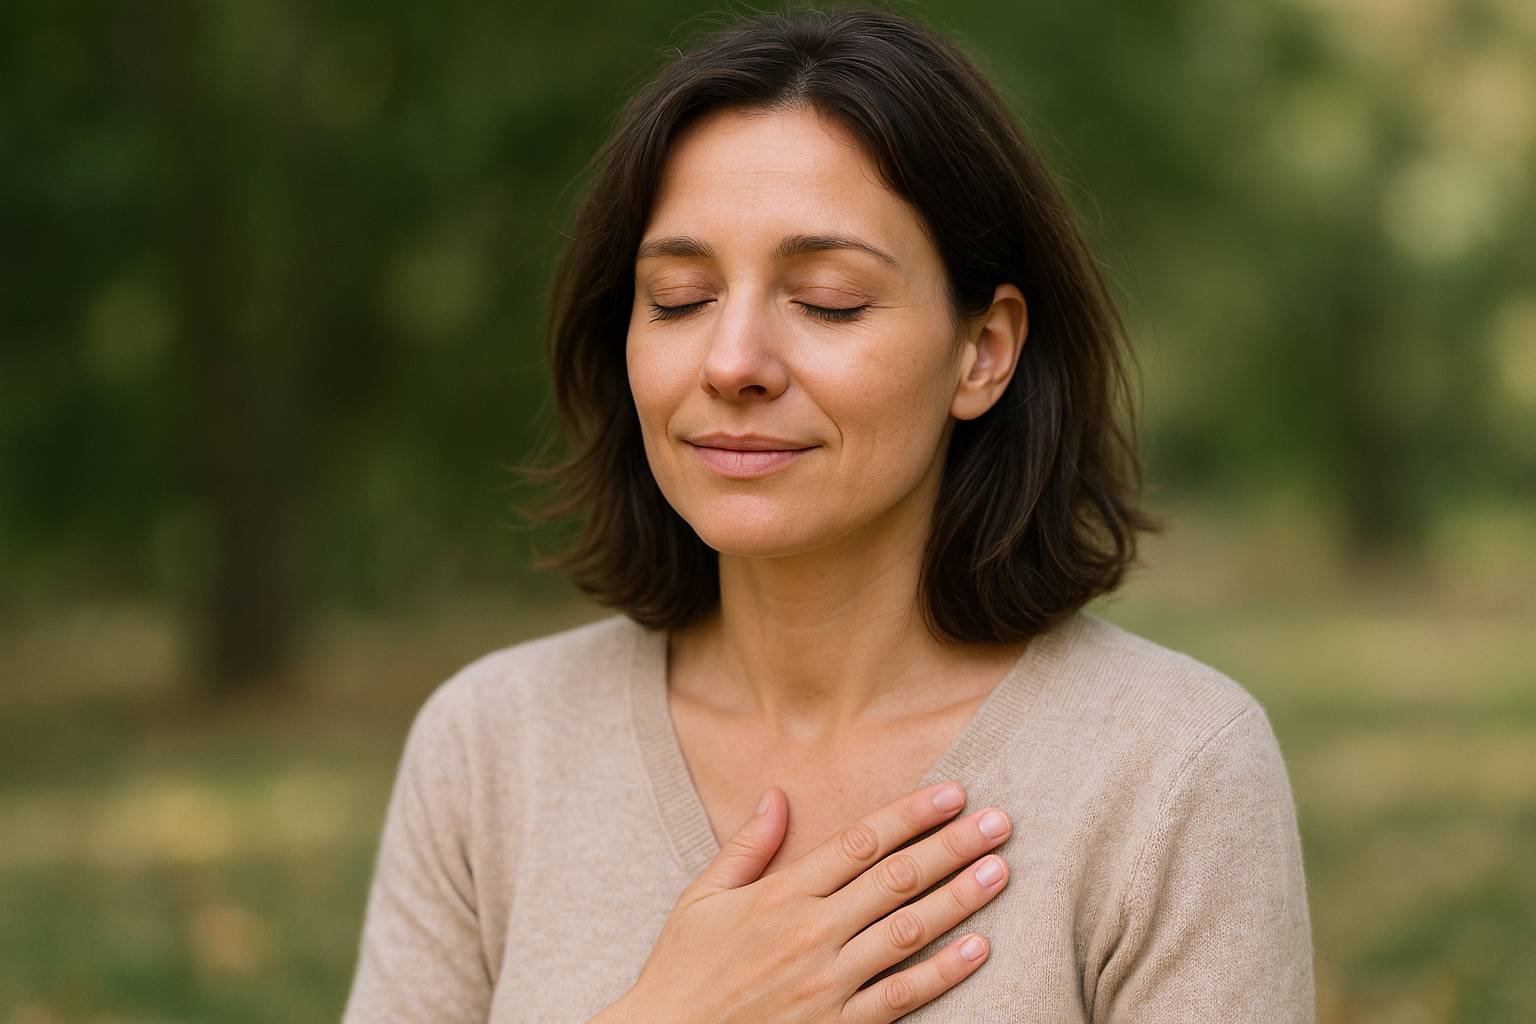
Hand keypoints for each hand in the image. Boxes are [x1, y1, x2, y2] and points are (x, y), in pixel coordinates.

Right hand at [619, 781, 1010, 1022]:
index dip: (910, 814)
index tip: (953, 793)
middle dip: (952, 846)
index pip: (859, 842)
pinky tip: (979, 948)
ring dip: (960, 899)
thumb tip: (776, 794)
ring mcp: (827, 984)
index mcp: (780, 894)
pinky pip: (900, 997)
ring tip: (1000, 872)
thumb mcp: (701, 900)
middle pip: (896, 879)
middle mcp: (810, 933)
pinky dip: (943, 973)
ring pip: (908, 932)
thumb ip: (746, 847)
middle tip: (1000, 823)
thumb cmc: (683, 973)